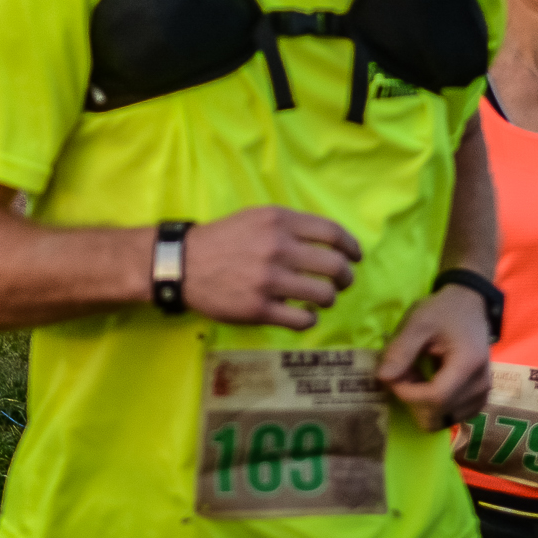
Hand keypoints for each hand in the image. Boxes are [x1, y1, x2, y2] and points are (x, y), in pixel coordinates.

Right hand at [176, 207, 360, 329]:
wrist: (182, 264)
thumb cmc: (222, 240)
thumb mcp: (256, 218)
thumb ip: (290, 226)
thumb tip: (330, 244)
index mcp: (279, 222)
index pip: (333, 233)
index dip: (351, 247)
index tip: (355, 257)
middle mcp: (277, 248)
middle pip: (335, 267)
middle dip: (345, 278)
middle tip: (341, 283)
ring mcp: (269, 280)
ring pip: (324, 295)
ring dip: (328, 299)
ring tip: (319, 300)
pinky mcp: (260, 309)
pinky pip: (303, 320)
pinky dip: (309, 319)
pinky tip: (301, 314)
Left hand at [378, 286, 493, 431]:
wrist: (469, 307)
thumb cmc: (442, 312)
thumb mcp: (417, 323)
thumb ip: (400, 350)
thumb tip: (382, 379)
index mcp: (468, 365)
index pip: (435, 398)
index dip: (407, 393)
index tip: (392, 376)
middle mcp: (481, 386)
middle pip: (437, 413)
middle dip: (412, 398)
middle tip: (405, 372)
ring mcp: (482, 395)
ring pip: (441, 419)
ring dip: (421, 403)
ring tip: (418, 375)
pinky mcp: (479, 400)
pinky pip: (450, 417)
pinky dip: (434, 406)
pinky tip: (428, 383)